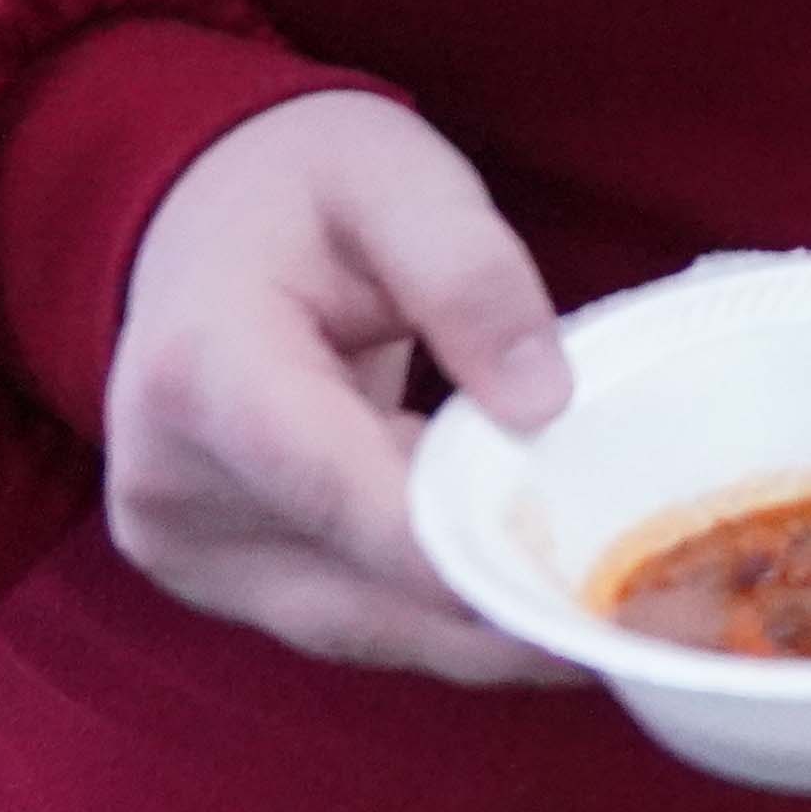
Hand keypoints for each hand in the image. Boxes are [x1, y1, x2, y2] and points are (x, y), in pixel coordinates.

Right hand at [105, 91, 582, 681]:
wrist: (198, 215)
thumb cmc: (302, 185)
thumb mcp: (396, 178)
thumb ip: (468, 276)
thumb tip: (542, 405)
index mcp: (202, 374)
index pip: (339, 492)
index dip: (461, 552)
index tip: (585, 584)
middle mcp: (168, 485)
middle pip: (355, 590)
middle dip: (500, 612)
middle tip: (642, 627)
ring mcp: (184, 544)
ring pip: (359, 627)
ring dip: (482, 632)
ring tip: (616, 627)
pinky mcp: (218, 571)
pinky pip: (348, 615)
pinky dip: (444, 615)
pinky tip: (541, 599)